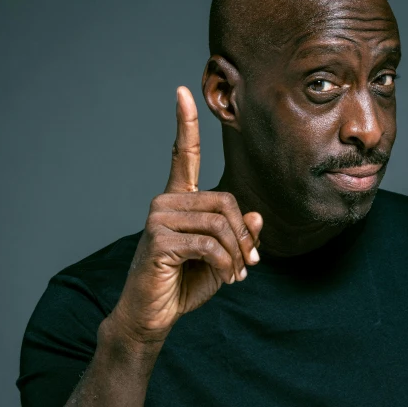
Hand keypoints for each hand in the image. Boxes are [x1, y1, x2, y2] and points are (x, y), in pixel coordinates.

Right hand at [107, 86, 262, 346]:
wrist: (152, 315)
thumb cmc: (183, 285)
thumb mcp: (221, 258)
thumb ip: (237, 236)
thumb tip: (255, 215)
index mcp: (178, 201)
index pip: (181, 155)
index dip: (185, 124)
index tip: (183, 91)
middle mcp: (165, 202)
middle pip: (225, 201)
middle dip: (244, 235)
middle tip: (250, 263)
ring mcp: (158, 218)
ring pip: (220, 223)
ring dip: (237, 254)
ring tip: (238, 275)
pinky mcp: (159, 239)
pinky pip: (210, 244)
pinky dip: (226, 264)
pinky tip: (227, 278)